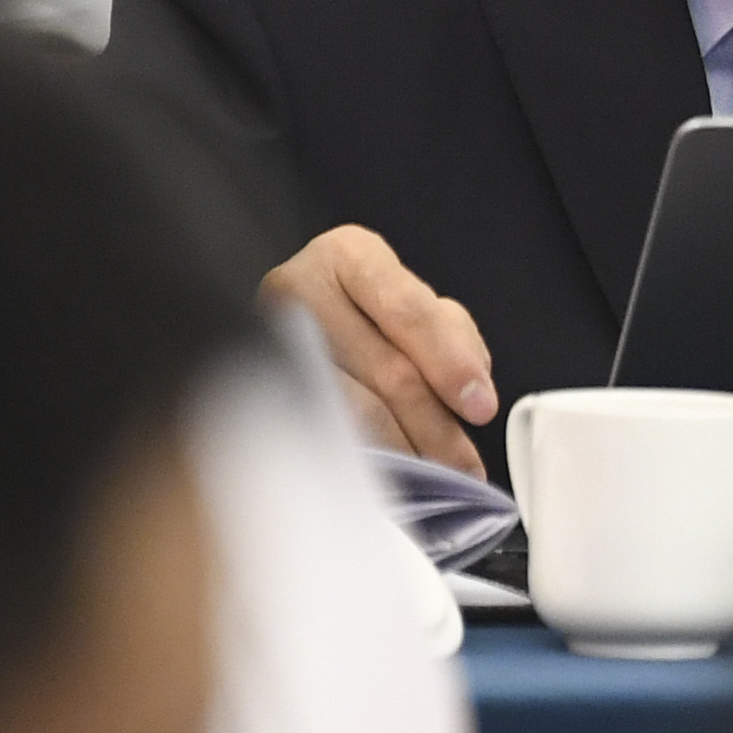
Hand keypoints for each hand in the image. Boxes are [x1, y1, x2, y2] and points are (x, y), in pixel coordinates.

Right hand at [266, 225, 496, 471]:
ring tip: (435, 477)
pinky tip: (385, 473)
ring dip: (401, 447)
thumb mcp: (411, 303)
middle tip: (465, 464)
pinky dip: (359, 452)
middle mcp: (298, 287)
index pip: (408, 312)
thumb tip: (472, 388)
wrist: (293, 321)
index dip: (449, 363)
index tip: (481, 406)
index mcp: (348, 256)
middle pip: (384, 366)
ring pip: (349, 405)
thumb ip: (449, 334)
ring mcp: (264, 338)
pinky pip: (315, 428)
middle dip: (434, 423)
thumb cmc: (364, 313)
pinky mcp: (252, 384)